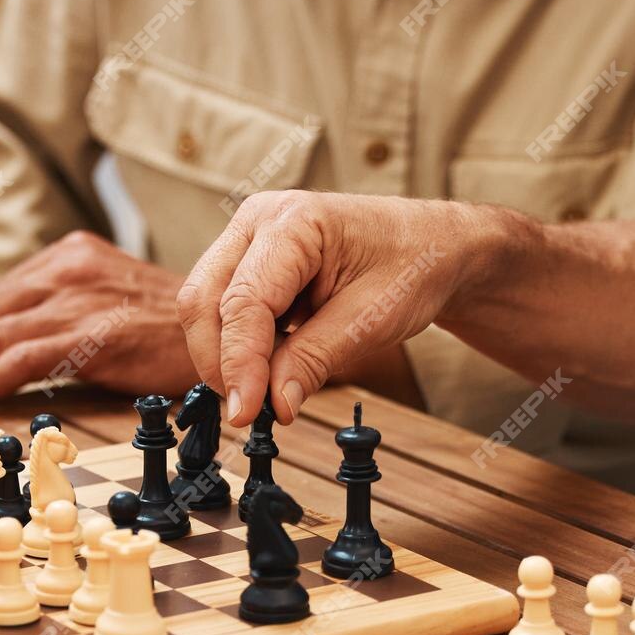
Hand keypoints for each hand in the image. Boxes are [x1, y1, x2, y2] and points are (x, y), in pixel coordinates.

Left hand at [0, 231, 200, 408]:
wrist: (228, 336)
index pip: (7, 289)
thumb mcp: (118, 297)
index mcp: (76, 253)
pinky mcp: (87, 333)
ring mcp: (78, 298)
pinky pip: (17, 359)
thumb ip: (75, 306)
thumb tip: (28, 342)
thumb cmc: (175, 329)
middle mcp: (71, 267)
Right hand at [178, 192, 520, 425]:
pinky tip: (272, 364)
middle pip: (203, 300)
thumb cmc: (413, 265)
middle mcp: (258, 221)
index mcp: (294, 221)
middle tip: (249, 411)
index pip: (244, 301)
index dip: (239, 363)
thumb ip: (315, 359)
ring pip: (204, 307)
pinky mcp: (248, 262)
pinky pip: (223, 310)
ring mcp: (248, 239)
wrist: (432, 245)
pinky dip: (239, 346)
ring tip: (267, 389)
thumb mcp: (372, 320)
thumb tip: (273, 406)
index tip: (245, 413)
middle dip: (219, 362)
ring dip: (226, 356)